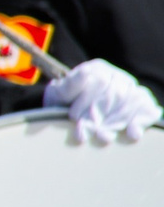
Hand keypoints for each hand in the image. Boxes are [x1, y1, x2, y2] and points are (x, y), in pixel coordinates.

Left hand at [47, 58, 161, 146]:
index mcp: (96, 69)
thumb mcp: (59, 93)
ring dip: (115, 123)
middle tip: (84, 131)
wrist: (66, 114)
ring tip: (101, 137)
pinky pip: (146, 109)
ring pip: (130, 104)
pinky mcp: (138, 105)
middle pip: (116, 95)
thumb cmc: (62, 102)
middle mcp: (116, 76)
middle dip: (99, 115)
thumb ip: (71, 84)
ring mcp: (130, 90)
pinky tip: (132, 133)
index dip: (87, 101)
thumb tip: (85, 73)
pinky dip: (140, 122)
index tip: (73, 116)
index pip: (100, 82)